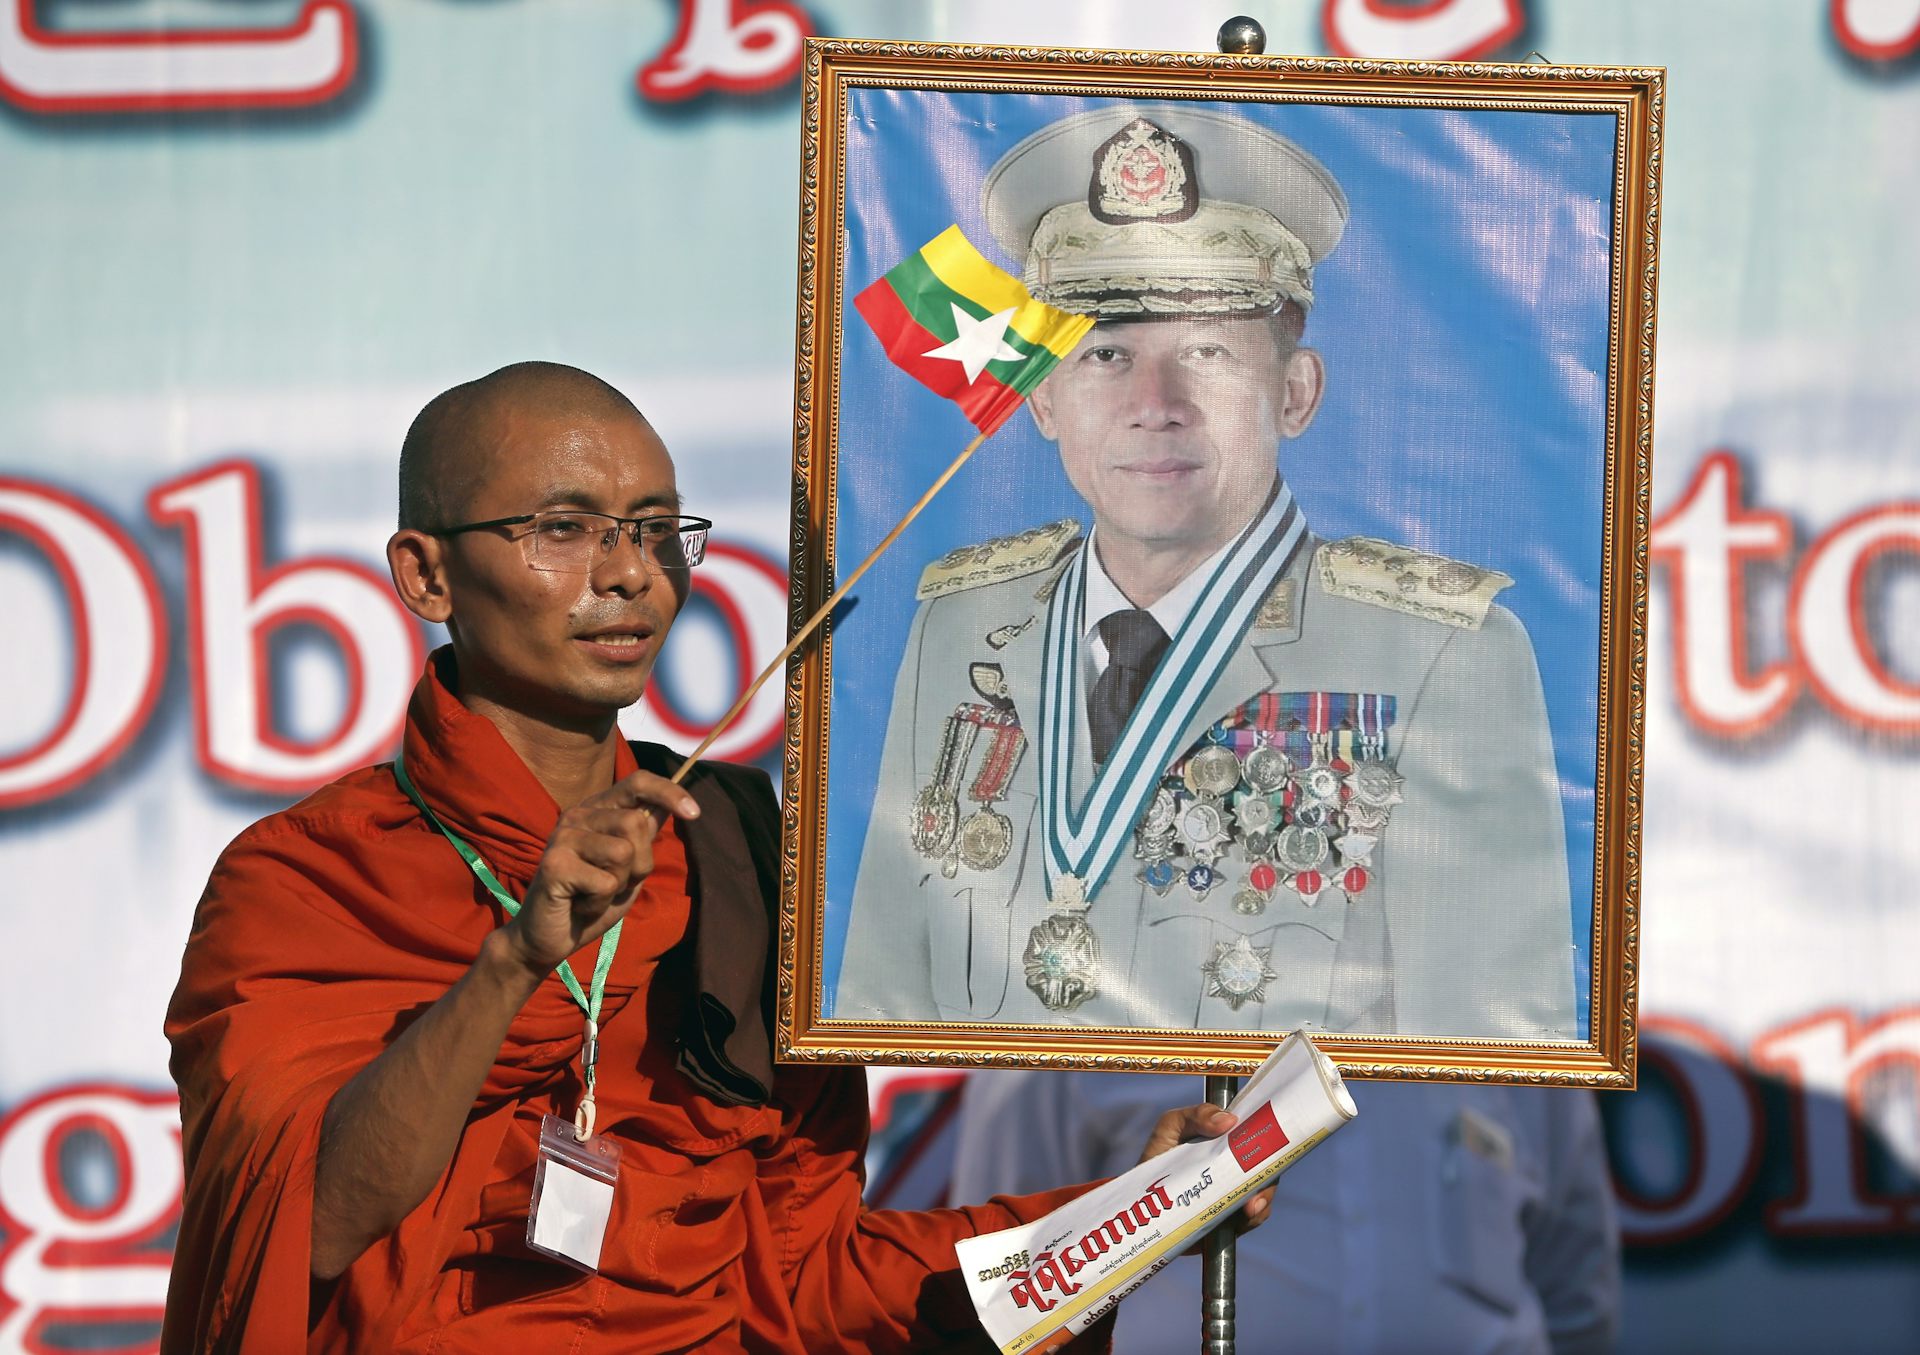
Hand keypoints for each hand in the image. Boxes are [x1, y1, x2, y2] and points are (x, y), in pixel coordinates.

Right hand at [500, 771, 699, 976]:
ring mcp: (563, 836)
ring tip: (593, 893)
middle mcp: (577, 815)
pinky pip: (606, 882)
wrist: (549, 938)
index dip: (668, 792)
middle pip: (635, 822)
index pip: (637, 782)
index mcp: (596, 810)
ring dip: (619, 885)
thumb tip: (671, 803)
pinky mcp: (554, 863)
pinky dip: (600, 903)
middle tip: (612, 883)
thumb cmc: (591, 900)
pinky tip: (579, 905)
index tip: (695, 813)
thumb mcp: (628, 867)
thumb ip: (643, 836)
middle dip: (638, 863)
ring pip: (624, 852)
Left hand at [1140, 1104, 1276, 1238]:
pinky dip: (1250, 1221)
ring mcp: (1232, 1194)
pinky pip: (1248, 1221)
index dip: (1270, 1144)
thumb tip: (1229, 1121)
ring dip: (1262, 1204)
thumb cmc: (1156, 1155)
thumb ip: (1196, 1115)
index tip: (1273, 1150)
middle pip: (1266, 1172)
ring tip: (1249, 1211)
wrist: (1137, 1201)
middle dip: (1268, 1182)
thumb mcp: (1171, 1126)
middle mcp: (1233, 1168)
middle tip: (1258, 1193)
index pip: (1257, 1140)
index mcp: (1226, 1142)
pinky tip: (1242, 1221)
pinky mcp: (1227, 1219)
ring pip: (1261, 1197)